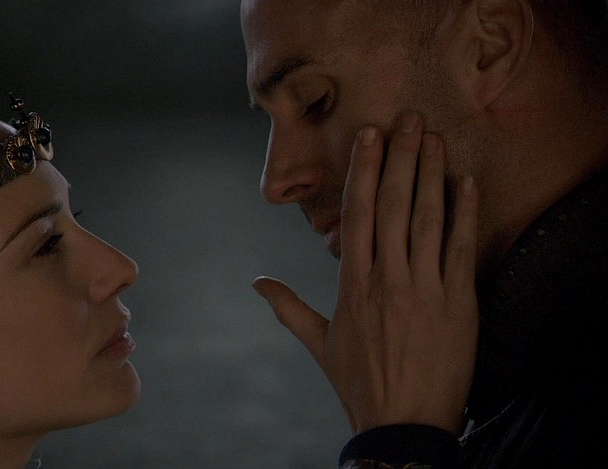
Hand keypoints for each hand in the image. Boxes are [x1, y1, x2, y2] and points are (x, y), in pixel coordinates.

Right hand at [253, 111, 478, 434]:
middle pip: (393, 205)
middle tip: (407, 118)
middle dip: (399, 157)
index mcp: (353, 284)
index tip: (369, 137)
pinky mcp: (456, 302)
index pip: (357, 214)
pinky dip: (466, 212)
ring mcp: (423, 288)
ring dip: (430, 174)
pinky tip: (467, 182)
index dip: (363, 171)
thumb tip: (256, 283)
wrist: (403, 424)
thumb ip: (288, 307)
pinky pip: (462, 248)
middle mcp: (386, 279)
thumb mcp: (320, 343)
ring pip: (427, 218)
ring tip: (433, 138)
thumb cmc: (360, 383)